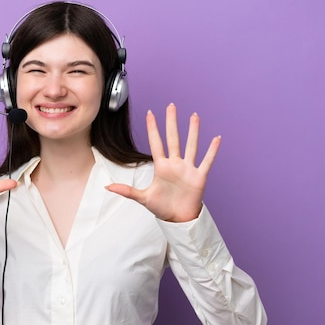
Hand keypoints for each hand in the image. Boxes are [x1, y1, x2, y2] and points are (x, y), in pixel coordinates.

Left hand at [106, 103, 220, 221]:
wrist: (178, 218)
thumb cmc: (162, 207)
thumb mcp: (142, 198)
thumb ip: (126, 191)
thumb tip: (107, 186)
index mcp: (161, 167)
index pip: (156, 143)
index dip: (153, 129)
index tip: (150, 114)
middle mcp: (175, 164)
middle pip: (173, 139)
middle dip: (171, 122)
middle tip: (171, 106)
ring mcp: (187, 169)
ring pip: (191, 146)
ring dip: (193, 131)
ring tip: (194, 116)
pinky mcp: (199, 177)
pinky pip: (207, 161)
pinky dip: (212, 151)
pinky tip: (216, 138)